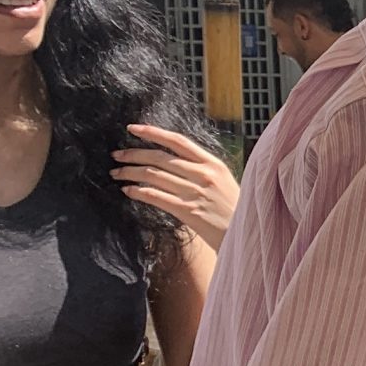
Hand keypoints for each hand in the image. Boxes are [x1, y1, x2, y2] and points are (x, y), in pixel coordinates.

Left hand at [116, 125, 238, 249]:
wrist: (249, 237)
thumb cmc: (236, 211)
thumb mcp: (224, 183)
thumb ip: (201, 170)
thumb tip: (172, 162)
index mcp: (214, 164)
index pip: (178, 141)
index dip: (152, 132)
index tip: (132, 129)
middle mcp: (204, 175)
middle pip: (159, 158)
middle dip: (133, 154)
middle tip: (117, 154)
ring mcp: (196, 193)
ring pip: (153, 176)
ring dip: (129, 173)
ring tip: (117, 173)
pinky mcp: (189, 212)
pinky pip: (156, 197)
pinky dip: (138, 192)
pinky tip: (128, 191)